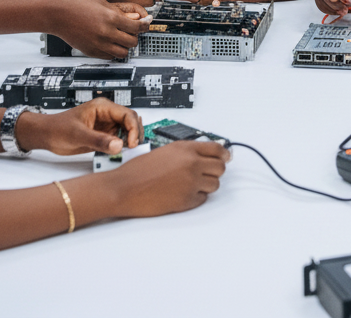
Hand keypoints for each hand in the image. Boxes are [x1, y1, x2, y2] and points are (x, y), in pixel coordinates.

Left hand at [14, 98, 142, 155]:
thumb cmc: (58, 129)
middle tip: (133, 149)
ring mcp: (106, 125)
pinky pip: (118, 140)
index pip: (127, 115)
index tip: (131, 144)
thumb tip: (118, 146)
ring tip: (129, 152)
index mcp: (103, 107)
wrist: (46, 135)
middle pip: (131, 121)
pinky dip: (121, 147)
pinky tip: (121, 153)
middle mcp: (107, 115)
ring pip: (126, 131)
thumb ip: (99, 140)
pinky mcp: (103, 135)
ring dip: (130, 140)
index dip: (133, 129)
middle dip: (135, 134)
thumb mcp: (78, 135)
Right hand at [49, 0, 151, 59]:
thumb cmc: (78, 6)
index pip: (136, 27)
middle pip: (132, 42)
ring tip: (120, 39)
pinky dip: (112, 52)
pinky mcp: (90, 52)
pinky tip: (109, 44)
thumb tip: (136, 19)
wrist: (58, 15)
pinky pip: (109, 57)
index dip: (145, 26)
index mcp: (111, 18)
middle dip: (134, 37)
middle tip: (131, 32)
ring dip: (124, 47)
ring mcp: (98, 44)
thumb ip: (120, 13)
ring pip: (122, 53)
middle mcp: (106, 33)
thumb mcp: (103, 3)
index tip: (146, 24)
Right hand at [111, 140, 228, 216]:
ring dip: (206, 184)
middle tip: (208, 172)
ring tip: (192, 184)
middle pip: (220, 167)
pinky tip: (184, 194)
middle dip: (215, 170)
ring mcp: (190, 183)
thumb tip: (202, 155)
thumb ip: (185, 152)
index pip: (217, 148)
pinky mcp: (186, 201)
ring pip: (214, 184)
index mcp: (186, 149)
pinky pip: (202, 199)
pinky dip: (197, 197)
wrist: (124, 188)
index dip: (224, 153)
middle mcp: (192, 164)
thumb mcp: (165, 151)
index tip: (226, 156)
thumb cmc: (138, 170)